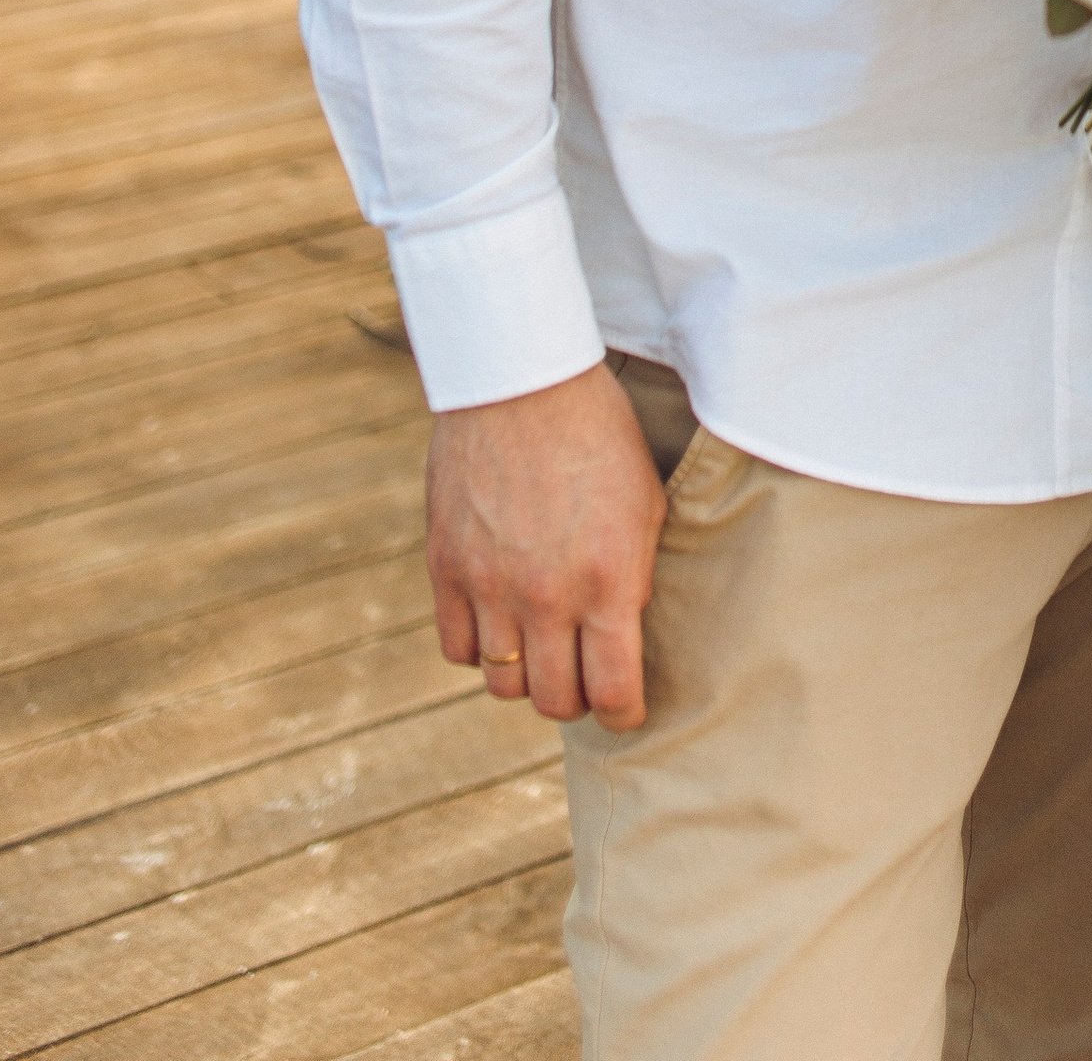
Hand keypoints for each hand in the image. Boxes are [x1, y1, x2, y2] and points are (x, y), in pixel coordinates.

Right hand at [426, 360, 668, 727]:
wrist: (522, 378)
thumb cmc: (598, 434)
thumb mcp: (645, 503)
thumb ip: (634, 578)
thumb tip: (623, 637)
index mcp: (608, 578)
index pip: (614, 691)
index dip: (625, 712)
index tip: (628, 708)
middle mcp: (547, 594)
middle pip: (556, 701)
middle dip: (577, 699)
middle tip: (584, 677)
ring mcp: (490, 585)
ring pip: (503, 684)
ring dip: (526, 676)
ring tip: (542, 647)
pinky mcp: (446, 568)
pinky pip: (457, 648)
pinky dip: (479, 648)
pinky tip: (498, 621)